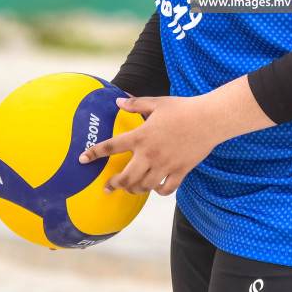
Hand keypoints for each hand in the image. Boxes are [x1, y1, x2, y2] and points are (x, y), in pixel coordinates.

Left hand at [79, 95, 224, 196]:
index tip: (82, 159)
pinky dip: (158, 190)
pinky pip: (165, 189)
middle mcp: (150, 154)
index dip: (94, 153)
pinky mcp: (180, 171)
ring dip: (133, 189)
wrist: (209, 119)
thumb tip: (117, 101)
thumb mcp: (156, 102)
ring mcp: (165, 165)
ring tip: (130, 188)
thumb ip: (135, 104)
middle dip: (113, 184)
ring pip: (144, 186)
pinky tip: (155, 186)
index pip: (111, 147)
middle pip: (126, 178)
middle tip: (108, 186)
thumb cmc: (182, 108)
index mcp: (141, 136)